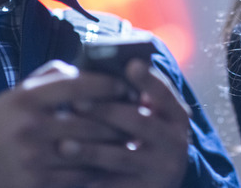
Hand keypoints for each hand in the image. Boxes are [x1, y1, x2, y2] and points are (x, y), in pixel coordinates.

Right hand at [0, 60, 129, 187]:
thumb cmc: (7, 120)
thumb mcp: (20, 92)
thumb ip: (53, 76)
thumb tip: (90, 67)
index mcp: (25, 98)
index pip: (77, 86)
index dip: (108, 85)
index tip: (127, 86)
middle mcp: (28, 127)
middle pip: (90, 122)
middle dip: (119, 120)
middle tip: (140, 116)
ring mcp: (32, 158)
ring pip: (89, 150)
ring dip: (115, 146)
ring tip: (133, 138)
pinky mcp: (36, 183)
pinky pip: (80, 176)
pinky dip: (99, 169)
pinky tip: (111, 162)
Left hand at [58, 59, 190, 187]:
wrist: (159, 180)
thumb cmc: (146, 136)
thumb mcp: (151, 116)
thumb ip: (135, 95)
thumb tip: (102, 71)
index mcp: (176, 116)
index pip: (164, 93)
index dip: (148, 79)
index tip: (130, 64)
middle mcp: (175, 141)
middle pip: (138, 121)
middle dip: (105, 110)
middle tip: (75, 103)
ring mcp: (162, 168)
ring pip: (122, 156)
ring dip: (90, 150)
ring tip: (63, 145)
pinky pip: (114, 184)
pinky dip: (91, 178)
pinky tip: (69, 175)